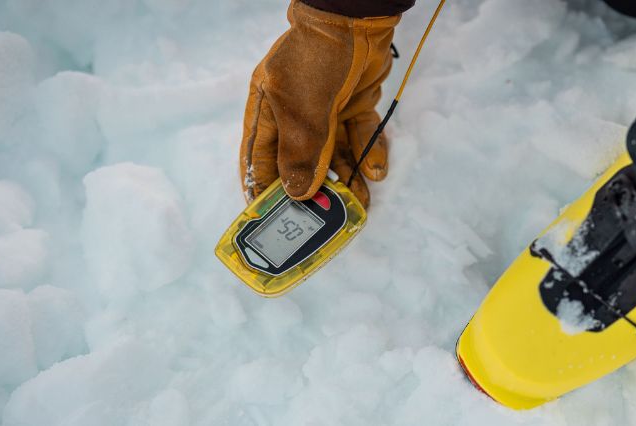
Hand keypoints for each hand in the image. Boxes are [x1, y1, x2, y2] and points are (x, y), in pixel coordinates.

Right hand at [239, 0, 398, 207]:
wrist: (356, 21)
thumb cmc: (314, 60)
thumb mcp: (300, 111)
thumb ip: (299, 153)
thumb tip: (296, 193)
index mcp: (268, 114)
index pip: (259, 160)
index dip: (263, 190)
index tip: (271, 218)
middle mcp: (294, 116)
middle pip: (301, 162)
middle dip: (315, 190)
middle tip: (326, 219)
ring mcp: (325, 111)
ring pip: (334, 153)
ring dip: (347, 177)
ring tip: (360, 203)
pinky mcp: (353, 105)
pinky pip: (359, 136)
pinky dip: (367, 153)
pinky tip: (375, 171)